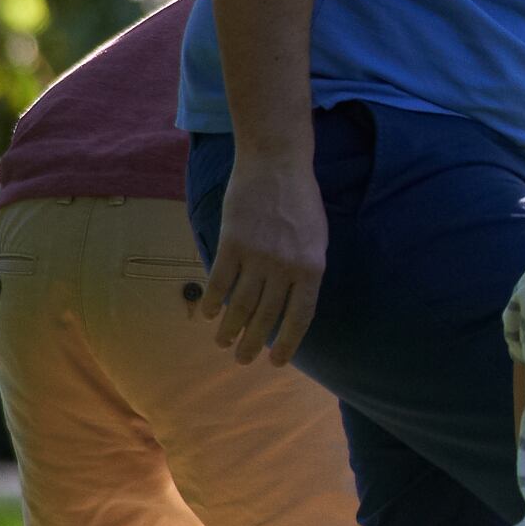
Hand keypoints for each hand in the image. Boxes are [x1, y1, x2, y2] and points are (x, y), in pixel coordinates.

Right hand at [205, 151, 329, 363]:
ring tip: (223, 343)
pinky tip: (207, 313)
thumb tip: (289, 304)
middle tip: (242, 359)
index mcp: (312, 267)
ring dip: (230, 328)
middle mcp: (285, 266)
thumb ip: (305, 271)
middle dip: (253, 342)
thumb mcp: (317, 239)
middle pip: (266, 316)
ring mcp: (257, 255)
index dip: (287, 342)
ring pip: (240, 303)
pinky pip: (219, 280)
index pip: (300, 317)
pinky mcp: (232, 242)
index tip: (276, 362)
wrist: (277, 164)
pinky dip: (212, 300)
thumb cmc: (301, 202)